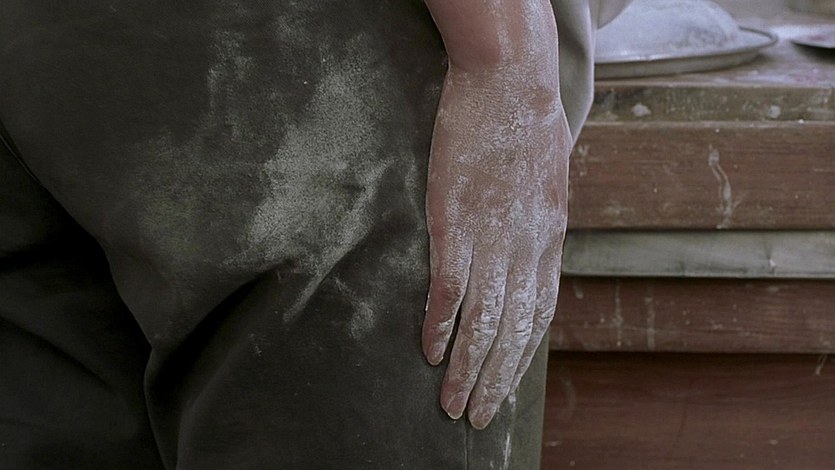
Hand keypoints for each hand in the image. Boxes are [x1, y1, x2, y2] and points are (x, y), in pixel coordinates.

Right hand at [423, 65, 570, 428]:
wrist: (510, 81)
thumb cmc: (526, 120)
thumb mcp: (547, 176)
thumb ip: (538, 213)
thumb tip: (532, 234)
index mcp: (547, 238)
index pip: (539, 311)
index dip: (521, 353)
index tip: (506, 382)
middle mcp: (526, 248)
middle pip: (513, 329)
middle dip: (496, 379)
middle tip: (478, 417)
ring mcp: (492, 238)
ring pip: (484, 320)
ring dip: (468, 368)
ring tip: (453, 405)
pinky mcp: (457, 223)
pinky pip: (451, 288)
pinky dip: (442, 324)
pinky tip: (431, 352)